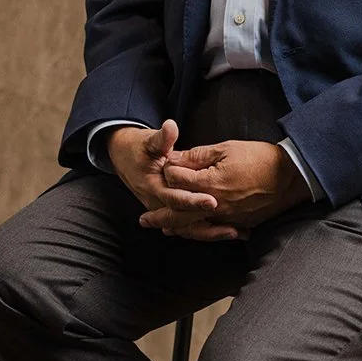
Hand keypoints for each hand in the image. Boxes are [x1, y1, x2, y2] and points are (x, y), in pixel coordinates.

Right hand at [105, 121, 244, 241]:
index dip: (193, 201)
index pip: (174, 198)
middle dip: (208, 224)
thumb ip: (162, 138)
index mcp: (153, 186)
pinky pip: (190, 228)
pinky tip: (229, 232)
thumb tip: (170, 127)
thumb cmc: (140, 149)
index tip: (212, 200)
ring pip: (187, 229)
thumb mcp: (149, 141)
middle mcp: (158, 204)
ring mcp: (164, 212)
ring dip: (211, 233)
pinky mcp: (171, 214)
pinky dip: (209, 232)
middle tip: (231, 226)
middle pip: (183, 220)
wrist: (125, 158)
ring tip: (236, 232)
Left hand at [142, 139, 307, 233]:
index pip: (176, 181)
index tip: (164, 165)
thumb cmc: (260, 158)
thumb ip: (198, 156)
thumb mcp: (226, 148)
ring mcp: (227, 217)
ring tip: (164, 228)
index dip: (168, 172)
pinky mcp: (240, 223)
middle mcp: (214, 205)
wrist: (292, 176)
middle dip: (159, 216)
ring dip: (177, 228)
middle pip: (178, 214)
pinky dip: (201, 232)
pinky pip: (215, 231)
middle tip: (143, 220)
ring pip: (195, 227)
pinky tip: (195, 231)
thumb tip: (175, 159)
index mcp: (208, 183)